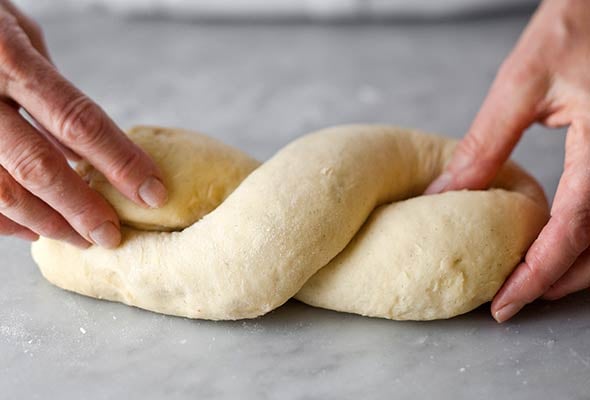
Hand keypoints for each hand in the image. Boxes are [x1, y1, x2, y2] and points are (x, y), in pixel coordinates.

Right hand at [0, 1, 167, 247]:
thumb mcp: (20, 36)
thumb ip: (50, 91)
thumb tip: (83, 147)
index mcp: (8, 58)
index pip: (77, 119)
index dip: (119, 162)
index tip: (152, 192)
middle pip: (39, 166)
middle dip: (81, 208)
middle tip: (112, 236)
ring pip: (2, 190)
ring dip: (47, 222)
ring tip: (81, 237)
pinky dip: (7, 219)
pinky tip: (34, 230)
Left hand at [425, 0, 589, 321]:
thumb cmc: (577, 25)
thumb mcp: (522, 83)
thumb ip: (486, 145)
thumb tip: (443, 193)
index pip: (571, 231)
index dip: (536, 275)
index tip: (503, 304)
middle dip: (556, 281)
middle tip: (512, 300)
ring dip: (575, 266)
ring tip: (530, 280)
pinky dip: (586, 236)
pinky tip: (558, 240)